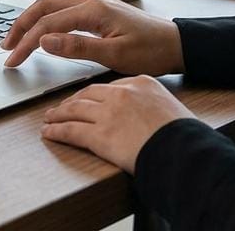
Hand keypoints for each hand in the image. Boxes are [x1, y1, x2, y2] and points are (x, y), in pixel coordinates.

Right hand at [1, 0, 183, 75]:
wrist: (178, 44)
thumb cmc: (152, 52)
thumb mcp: (115, 56)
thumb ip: (77, 47)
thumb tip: (45, 40)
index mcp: (94, 10)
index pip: (48, 24)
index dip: (27, 42)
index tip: (13, 60)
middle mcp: (92, 0)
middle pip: (44, 5)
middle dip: (20, 24)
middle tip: (5, 46)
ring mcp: (95, 2)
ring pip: (52, 4)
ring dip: (31, 19)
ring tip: (16, 38)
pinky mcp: (98, 9)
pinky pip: (63, 8)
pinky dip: (45, 18)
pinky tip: (41, 31)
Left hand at [41, 76, 194, 173]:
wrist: (185, 151)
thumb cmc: (184, 135)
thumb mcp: (170, 109)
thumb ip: (152, 106)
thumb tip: (146, 118)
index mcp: (141, 83)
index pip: (109, 86)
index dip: (93, 94)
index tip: (86, 99)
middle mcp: (122, 93)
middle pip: (88, 94)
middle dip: (72, 101)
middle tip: (62, 107)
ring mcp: (109, 113)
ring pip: (75, 110)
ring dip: (58, 114)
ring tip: (50, 118)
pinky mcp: (100, 135)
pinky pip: (72, 131)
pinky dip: (57, 132)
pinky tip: (49, 133)